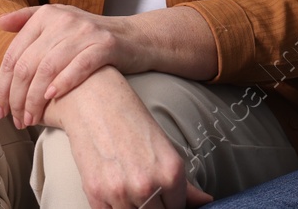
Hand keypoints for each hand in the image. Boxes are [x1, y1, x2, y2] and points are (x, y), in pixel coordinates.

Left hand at [0, 5, 134, 127]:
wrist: (134, 38)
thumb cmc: (89, 37)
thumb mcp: (59, 22)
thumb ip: (28, 20)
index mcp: (47, 15)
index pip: (14, 54)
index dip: (2, 85)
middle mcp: (64, 20)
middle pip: (28, 64)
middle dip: (17, 97)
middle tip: (16, 120)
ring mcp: (85, 32)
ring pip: (48, 68)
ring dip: (35, 99)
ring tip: (31, 118)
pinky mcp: (106, 44)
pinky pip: (80, 65)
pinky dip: (63, 82)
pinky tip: (52, 98)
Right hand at [49, 68, 212, 208]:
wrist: (93, 100)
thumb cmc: (130, 119)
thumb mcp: (164, 147)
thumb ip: (183, 183)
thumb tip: (204, 201)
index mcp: (171, 172)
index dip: (172, 205)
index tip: (165, 199)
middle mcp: (147, 185)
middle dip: (154, 207)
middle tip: (147, 190)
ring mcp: (120, 192)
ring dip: (132, 208)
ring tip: (128, 186)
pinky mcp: (95, 194)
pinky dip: (113, 207)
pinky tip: (114, 189)